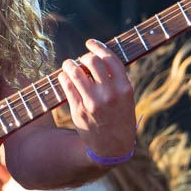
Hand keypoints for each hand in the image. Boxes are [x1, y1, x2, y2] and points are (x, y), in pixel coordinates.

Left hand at [56, 38, 135, 159]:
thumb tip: (97, 55)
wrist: (112, 148)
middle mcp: (110, 94)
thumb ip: (116, 79)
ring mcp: (93, 102)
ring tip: (69, 65)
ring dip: (69, 64)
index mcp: (125, 89)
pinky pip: (67, 85)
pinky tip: (65, 77)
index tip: (90, 43)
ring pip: (75, 71)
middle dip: (84, 56)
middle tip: (81, 59)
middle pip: (92, 61)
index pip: (110, 59)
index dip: (98, 47)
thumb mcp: (126, 98)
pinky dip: (64, 77)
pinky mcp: (79, 110)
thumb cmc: (119, 118)